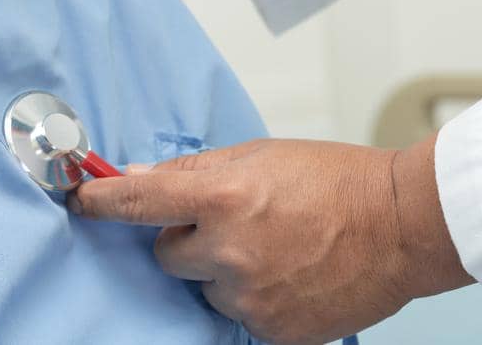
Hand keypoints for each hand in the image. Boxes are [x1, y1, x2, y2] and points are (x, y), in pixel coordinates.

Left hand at [70, 137, 471, 344]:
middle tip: (233, 222)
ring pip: (206, 288)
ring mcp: (250, 296)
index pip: (139, 201)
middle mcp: (229, 250)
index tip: (80, 199)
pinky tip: (289, 273)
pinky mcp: (272, 331)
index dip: (101, 200)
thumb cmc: (338, 181)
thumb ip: (197, 170)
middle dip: (187, 240)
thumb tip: (141, 176)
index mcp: (223, 196)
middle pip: (167, 254)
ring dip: (224, 272)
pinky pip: (239, 316)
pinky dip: (255, 298)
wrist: (401, 227)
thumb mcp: (262, 155)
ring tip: (275, 248)